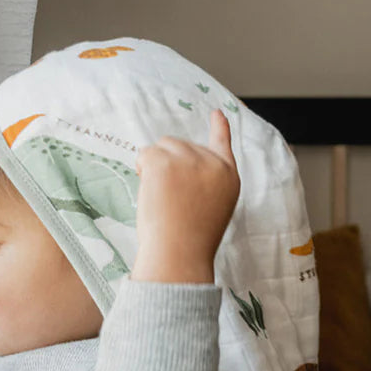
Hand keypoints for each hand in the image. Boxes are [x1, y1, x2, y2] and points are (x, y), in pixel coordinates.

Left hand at [129, 109, 240, 283]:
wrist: (179, 256)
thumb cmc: (190, 242)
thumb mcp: (209, 211)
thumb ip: (201, 185)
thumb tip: (172, 167)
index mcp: (228, 178)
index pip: (223, 146)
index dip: (220, 129)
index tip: (218, 114)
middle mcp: (213, 164)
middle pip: (181, 145)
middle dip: (169, 165)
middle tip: (170, 200)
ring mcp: (190, 159)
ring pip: (162, 147)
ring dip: (154, 167)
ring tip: (162, 199)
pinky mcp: (165, 161)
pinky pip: (145, 154)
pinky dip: (142, 170)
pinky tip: (152, 193)